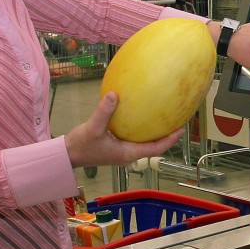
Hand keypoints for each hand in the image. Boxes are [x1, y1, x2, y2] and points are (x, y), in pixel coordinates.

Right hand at [64, 93, 183, 167]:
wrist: (68, 154)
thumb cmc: (81, 145)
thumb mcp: (92, 128)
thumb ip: (103, 112)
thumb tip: (114, 94)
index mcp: (127, 153)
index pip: (155, 149)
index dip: (169, 140)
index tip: (181, 129)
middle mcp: (128, 153)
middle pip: (154, 146)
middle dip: (166, 135)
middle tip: (178, 120)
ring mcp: (123, 150)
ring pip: (145, 141)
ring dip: (155, 131)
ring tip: (165, 116)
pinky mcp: (118, 145)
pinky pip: (134, 136)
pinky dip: (141, 126)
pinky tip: (142, 113)